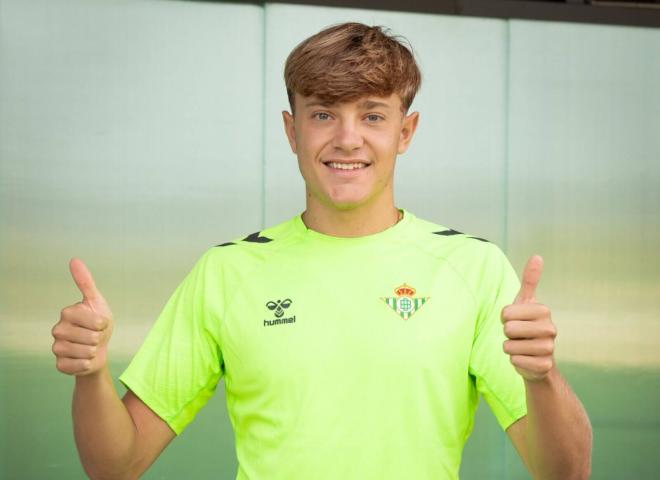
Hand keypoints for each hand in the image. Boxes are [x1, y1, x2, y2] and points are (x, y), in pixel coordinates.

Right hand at [51, 258, 113, 375]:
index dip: (103, 323)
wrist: (98, 349)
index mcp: (67, 312)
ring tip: (90, 347)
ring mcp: (56, 348)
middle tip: (95, 337)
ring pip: (86, 352)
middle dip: (99, 338)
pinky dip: (88, 363)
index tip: (100, 322)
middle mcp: (57, 329)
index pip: (94, 320)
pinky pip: (80, 366)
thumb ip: (86, 282)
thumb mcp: (97, 301)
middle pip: (91, 337)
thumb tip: (74, 260)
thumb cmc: (98, 324)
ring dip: (94, 351)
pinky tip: (84, 359)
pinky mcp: (60, 364)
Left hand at [501, 255, 556, 381]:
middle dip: (507, 333)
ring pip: (509, 345)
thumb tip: (537, 256)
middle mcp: (550, 329)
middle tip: (519, 335)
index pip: (506, 312)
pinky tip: (525, 358)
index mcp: (544, 311)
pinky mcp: (544, 365)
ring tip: (521, 346)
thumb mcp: (526, 302)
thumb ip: (530, 280)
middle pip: (508, 329)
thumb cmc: (526, 325)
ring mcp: (549, 348)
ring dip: (510, 347)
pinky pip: (514, 360)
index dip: (505, 318)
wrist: (537, 357)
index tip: (516, 320)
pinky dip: (514, 360)